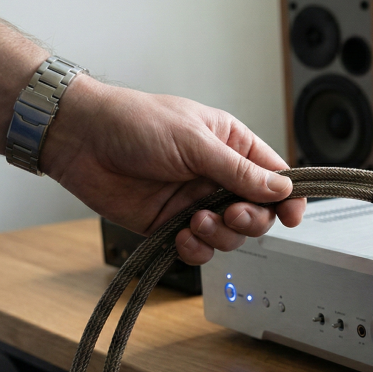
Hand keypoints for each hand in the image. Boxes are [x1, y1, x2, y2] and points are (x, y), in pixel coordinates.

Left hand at [40, 75, 305, 264]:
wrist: (81, 139)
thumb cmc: (134, 122)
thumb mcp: (195, 142)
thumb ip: (239, 171)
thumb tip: (281, 189)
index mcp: (232, 147)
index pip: (275, 177)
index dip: (288, 198)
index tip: (291, 216)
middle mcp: (218, 177)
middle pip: (258, 212)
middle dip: (250, 220)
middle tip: (230, 214)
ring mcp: (196, 202)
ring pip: (230, 235)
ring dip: (219, 235)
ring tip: (195, 220)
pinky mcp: (171, 224)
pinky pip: (198, 248)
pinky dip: (196, 249)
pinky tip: (181, 235)